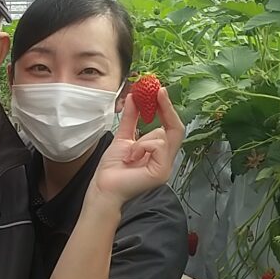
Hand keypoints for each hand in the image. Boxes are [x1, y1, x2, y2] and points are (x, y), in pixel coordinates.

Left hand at [88, 87, 184, 207]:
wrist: (103, 188)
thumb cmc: (112, 168)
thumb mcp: (123, 137)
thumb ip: (130, 118)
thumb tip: (133, 97)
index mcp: (159, 152)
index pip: (171, 127)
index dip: (167, 108)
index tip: (159, 90)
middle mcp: (166, 160)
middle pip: (176, 128)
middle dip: (166, 108)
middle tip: (158, 91)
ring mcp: (166, 167)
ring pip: (162, 136)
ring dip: (141, 140)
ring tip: (128, 154)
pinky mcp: (161, 172)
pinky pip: (157, 145)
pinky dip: (141, 146)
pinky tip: (131, 158)